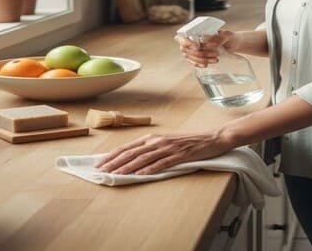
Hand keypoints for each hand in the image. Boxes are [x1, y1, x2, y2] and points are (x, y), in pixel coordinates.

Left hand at [94, 131, 234, 174]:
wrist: (213, 138)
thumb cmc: (189, 142)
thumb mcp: (167, 142)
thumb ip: (151, 149)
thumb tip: (133, 161)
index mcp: (153, 137)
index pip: (127, 147)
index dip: (112, 155)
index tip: (98, 164)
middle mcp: (158, 140)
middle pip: (131, 152)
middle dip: (114, 162)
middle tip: (100, 171)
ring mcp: (168, 147)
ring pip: (143, 158)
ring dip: (127, 167)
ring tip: (115, 174)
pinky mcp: (179, 155)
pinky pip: (161, 163)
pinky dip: (148, 169)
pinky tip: (139, 175)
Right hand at [174, 30, 237, 67]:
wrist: (231, 45)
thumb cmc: (227, 37)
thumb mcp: (227, 35)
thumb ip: (220, 38)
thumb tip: (210, 44)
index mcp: (195, 31)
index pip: (182, 36)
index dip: (186, 42)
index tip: (197, 47)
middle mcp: (191, 40)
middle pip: (185, 49)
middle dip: (199, 53)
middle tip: (214, 53)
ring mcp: (192, 50)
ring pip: (189, 57)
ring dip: (201, 59)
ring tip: (216, 58)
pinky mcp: (196, 58)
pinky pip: (194, 63)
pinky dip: (200, 64)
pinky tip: (207, 64)